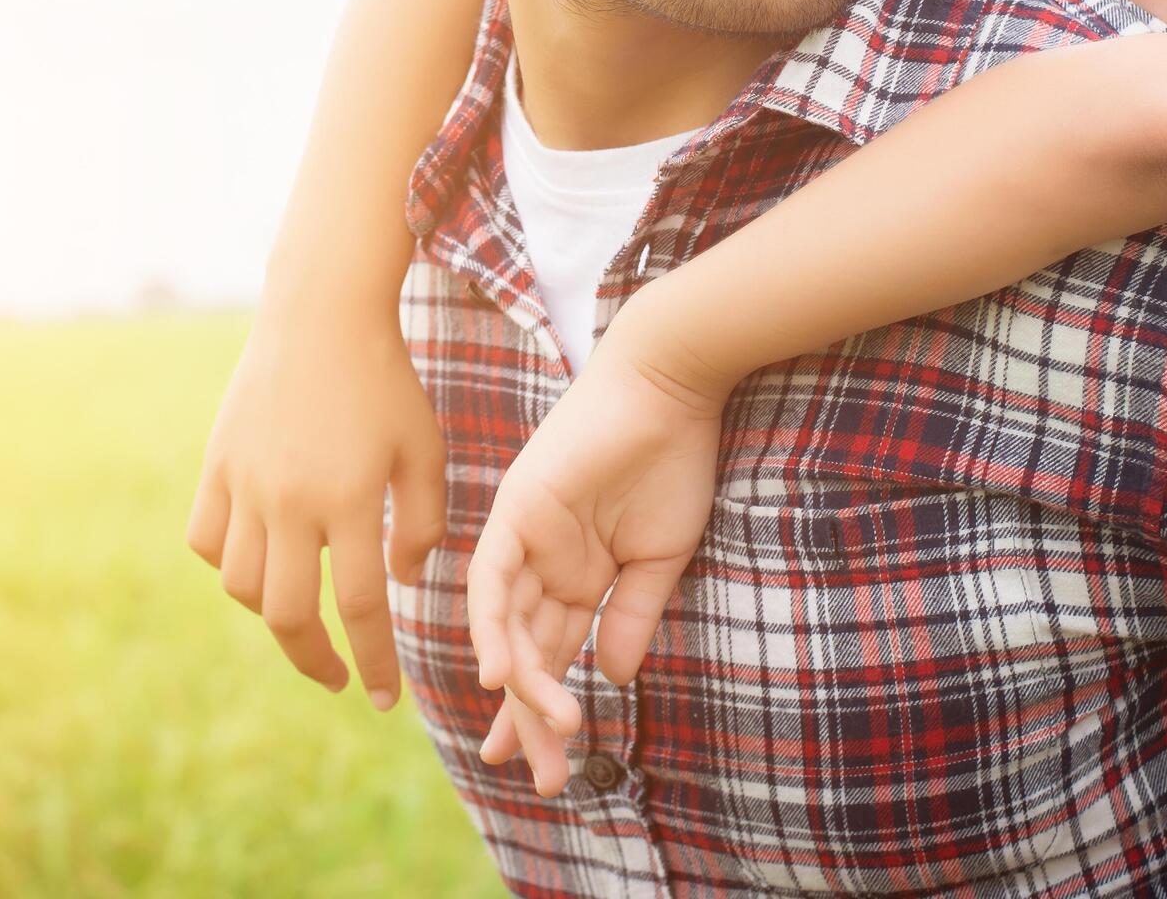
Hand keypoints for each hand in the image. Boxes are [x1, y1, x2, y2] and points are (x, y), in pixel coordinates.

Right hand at [187, 292, 446, 707]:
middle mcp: (290, 499)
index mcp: (351, 499)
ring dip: (272, 612)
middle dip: (316, 660)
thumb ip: (424, 523)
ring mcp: (244, 482)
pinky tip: (259, 559)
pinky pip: (205, 539)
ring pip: (241, 584)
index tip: (383, 697)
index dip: (373, 660)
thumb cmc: (386, 381)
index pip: (361, 608)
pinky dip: (227, 562)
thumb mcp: (425, 449)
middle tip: (338, 676)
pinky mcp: (215, 464)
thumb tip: (397, 582)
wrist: (320, 311)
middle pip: (289, 614)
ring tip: (303, 612)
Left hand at [465, 329, 726, 787]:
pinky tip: (498, 674)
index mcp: (574, 575)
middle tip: (543, 778)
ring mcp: (523, 537)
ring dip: (524, 686)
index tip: (547, 768)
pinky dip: (493, 625)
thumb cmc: (673, 462)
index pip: (551, 656)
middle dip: (531, 718)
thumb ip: (630, 616)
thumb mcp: (659, 558)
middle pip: (525, 654)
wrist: (671, 389)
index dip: (544, 712)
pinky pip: (493, 578)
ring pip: (509, 628)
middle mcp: (540, 563)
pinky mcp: (517, 511)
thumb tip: (609, 679)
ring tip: (546, 735)